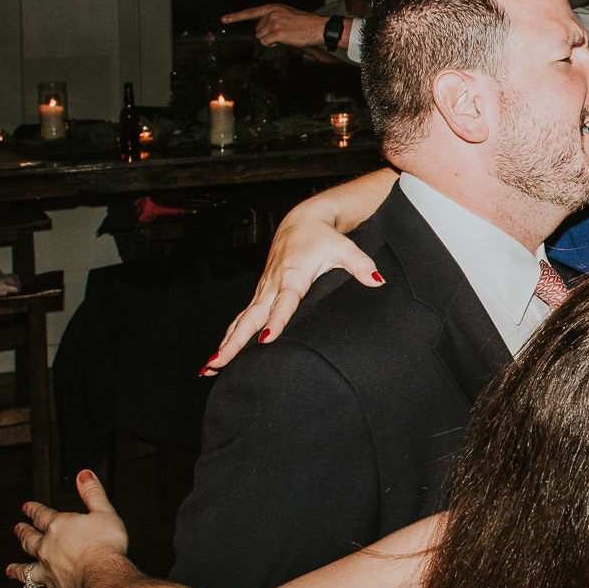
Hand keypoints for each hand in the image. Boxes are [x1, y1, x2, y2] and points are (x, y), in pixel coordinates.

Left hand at [9, 470, 128, 587]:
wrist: (103, 576)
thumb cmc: (106, 545)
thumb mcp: (104, 512)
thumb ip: (92, 492)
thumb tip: (83, 474)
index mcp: (58, 527)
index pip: (41, 515)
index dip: (33, 510)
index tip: (26, 507)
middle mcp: (47, 549)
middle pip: (29, 540)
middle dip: (23, 534)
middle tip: (16, 529)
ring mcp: (49, 571)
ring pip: (27, 570)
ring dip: (17, 569)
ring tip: (9, 570)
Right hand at [202, 203, 381, 374]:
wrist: (302, 221)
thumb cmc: (324, 237)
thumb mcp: (346, 248)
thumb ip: (361, 265)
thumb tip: (377, 281)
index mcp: (293, 276)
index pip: (283, 303)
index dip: (276, 321)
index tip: (267, 339)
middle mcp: (273, 285)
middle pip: (251, 317)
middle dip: (234, 341)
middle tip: (218, 362)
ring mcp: (264, 289)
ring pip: (242, 320)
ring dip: (226, 342)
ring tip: (210, 366)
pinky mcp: (261, 292)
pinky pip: (243, 317)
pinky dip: (230, 334)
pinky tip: (221, 353)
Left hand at [220, 4, 334, 49]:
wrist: (318, 27)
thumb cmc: (306, 24)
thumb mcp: (287, 15)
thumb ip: (273, 19)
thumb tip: (263, 33)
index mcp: (272, 7)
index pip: (250, 12)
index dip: (235, 16)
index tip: (223, 19)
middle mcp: (270, 13)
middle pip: (257, 30)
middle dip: (267, 35)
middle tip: (283, 33)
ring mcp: (272, 23)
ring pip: (261, 38)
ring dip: (270, 41)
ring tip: (286, 36)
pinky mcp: (276, 33)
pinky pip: (266, 43)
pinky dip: (273, 44)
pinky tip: (285, 40)